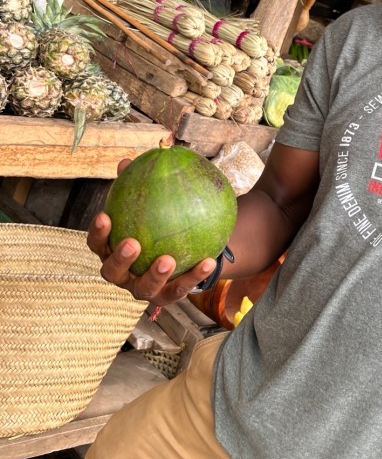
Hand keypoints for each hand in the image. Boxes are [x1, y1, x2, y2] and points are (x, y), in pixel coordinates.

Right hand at [87, 160, 215, 308]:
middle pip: (112, 272)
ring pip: (144, 288)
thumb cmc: (159, 224)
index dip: (97, 232)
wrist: (185, 252)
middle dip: (120, 259)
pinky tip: (208, 261)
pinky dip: (194, 276)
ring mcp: (144, 289)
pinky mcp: (168, 297)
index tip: (104, 214)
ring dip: (154, 275)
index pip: (96, 244)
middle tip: (133, 243)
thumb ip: (139, 186)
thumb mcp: (151, 205)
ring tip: (168, 259)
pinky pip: (181, 288)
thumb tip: (128, 160)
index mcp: (112, 252)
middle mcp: (123, 275)